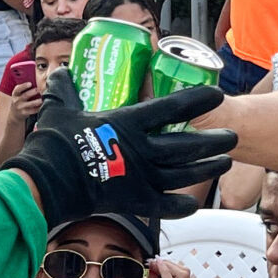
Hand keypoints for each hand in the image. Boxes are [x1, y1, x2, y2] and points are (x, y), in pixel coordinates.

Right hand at [4, 70, 234, 226]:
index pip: (173, 107)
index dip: (198, 99)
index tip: (216, 94)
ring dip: (208, 168)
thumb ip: (64, 89)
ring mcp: (141, 178)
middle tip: (231, 137)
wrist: (46, 183)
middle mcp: (142, 149)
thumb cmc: (53, 143)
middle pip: (188, 144)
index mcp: (129, 122)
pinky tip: (192, 203)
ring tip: (225, 162)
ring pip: (185, 173)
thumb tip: (59, 72)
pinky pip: (166, 205)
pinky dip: (181, 205)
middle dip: (214, 140)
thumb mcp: (59, 108)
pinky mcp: (135, 202)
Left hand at [127, 257, 191, 277]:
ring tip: (153, 265)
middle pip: (185, 273)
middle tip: (154, 263)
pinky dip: (164, 270)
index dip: (170, 266)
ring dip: (166, 265)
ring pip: (182, 274)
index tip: (156, 263)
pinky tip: (155, 267)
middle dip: (169, 263)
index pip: (183, 277)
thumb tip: (152, 271)